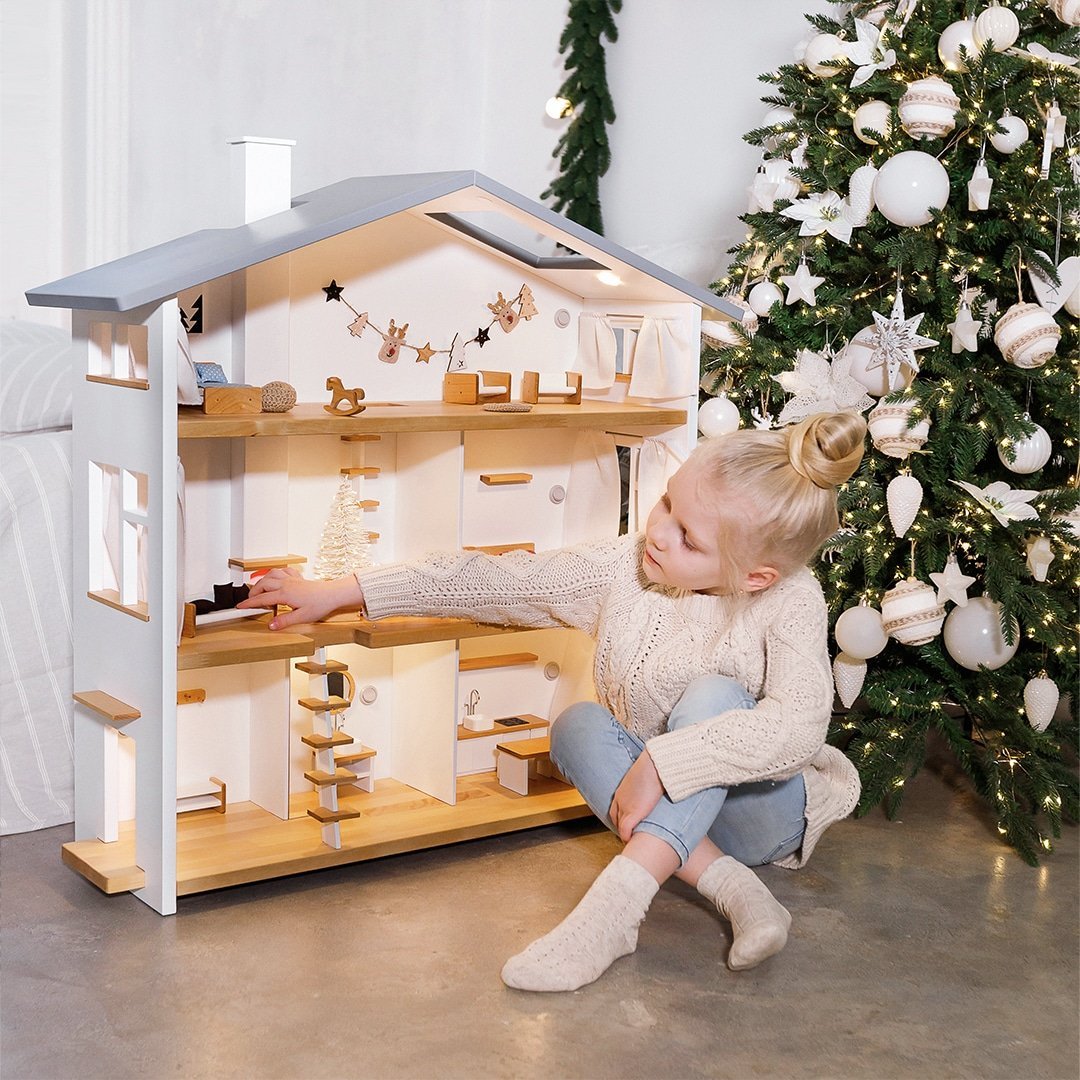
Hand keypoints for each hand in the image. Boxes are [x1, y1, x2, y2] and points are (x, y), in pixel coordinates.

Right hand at [236, 568, 363, 630]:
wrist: (333, 594)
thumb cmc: (320, 604)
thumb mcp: (302, 617)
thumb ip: (284, 621)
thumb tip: (270, 625)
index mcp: (285, 594)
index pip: (262, 598)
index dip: (249, 603)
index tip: (240, 606)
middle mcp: (286, 584)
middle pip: (262, 584)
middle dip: (253, 592)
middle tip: (250, 601)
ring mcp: (292, 579)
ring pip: (271, 574)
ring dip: (262, 580)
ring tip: (259, 589)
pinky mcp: (298, 578)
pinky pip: (283, 571)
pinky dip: (276, 573)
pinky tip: (276, 577)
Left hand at [608, 750, 664, 842]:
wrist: (654, 766)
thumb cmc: (653, 768)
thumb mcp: (644, 778)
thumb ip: (644, 786)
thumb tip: (654, 788)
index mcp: (622, 791)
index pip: (615, 810)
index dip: (621, 819)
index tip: (627, 825)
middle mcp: (620, 800)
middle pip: (616, 819)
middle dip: (621, 828)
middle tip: (630, 835)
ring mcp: (625, 807)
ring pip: (620, 826)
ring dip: (625, 835)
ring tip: (633, 841)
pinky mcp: (633, 813)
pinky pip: (625, 831)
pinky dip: (627, 837)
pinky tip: (632, 841)